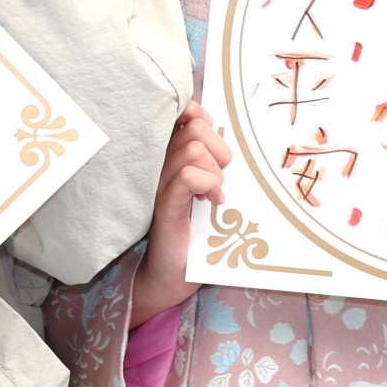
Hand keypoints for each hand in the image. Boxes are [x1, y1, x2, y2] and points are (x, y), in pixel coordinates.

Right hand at [130, 102, 230, 326]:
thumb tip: (229, 136)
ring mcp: (158, 181)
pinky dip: (208, 186)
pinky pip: (188, 175)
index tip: (213, 142)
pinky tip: (212, 203)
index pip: (184, 111)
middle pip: (195, 128)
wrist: (173, 274)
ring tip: (213, 195)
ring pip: (194, 149)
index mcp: (168, 154)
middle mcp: (158, 163)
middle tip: (218, 180)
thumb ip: (214, 161)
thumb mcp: (208, 189)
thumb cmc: (195, 232)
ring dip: (215, 173)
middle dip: (218, 151)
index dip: (200, 115)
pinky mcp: (164, 203)